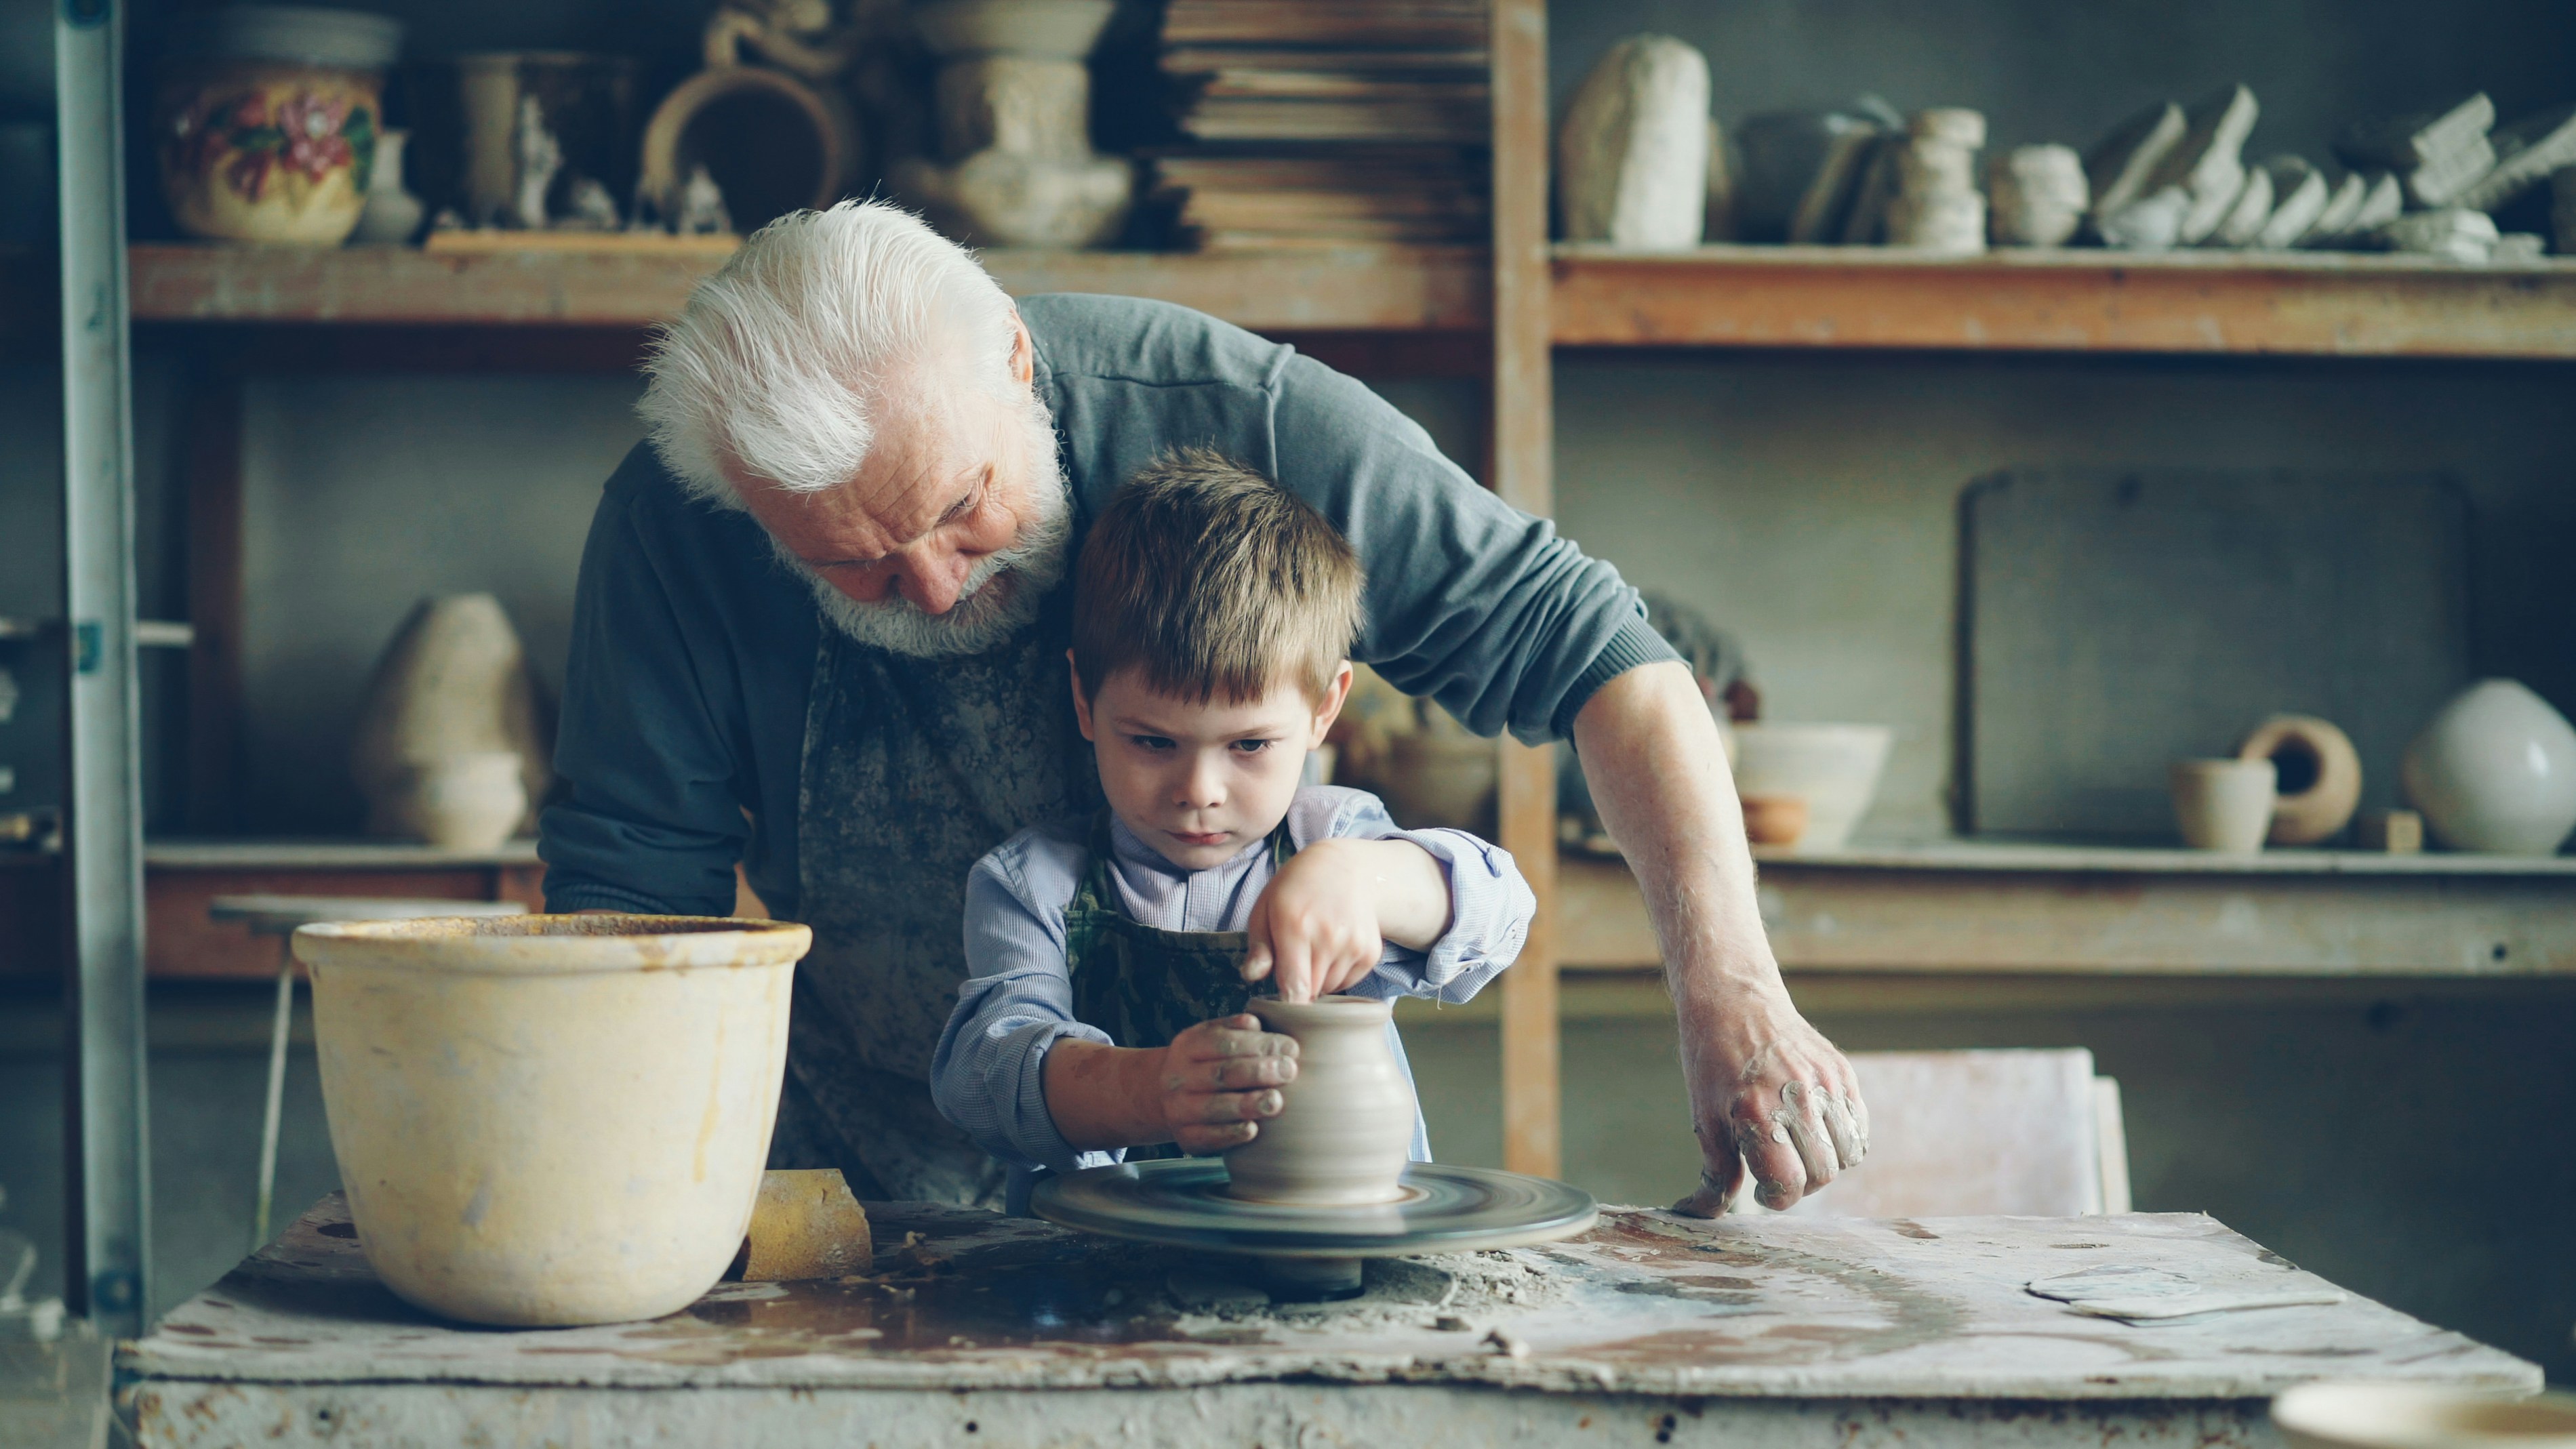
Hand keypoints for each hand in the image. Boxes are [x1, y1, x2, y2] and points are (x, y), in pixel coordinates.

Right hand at [1155, 1015, 1299, 1153]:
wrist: (1169, 1097)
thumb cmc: (1209, 1064)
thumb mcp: (1216, 1036)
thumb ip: (1241, 1027)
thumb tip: (1260, 1021)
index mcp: (1188, 1044)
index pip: (1225, 1041)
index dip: (1260, 1044)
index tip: (1291, 1048)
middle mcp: (1179, 1076)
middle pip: (1222, 1073)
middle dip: (1259, 1071)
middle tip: (1289, 1071)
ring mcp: (1179, 1108)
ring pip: (1214, 1107)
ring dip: (1248, 1104)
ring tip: (1276, 1102)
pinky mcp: (1186, 1137)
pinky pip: (1208, 1137)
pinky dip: (1231, 1133)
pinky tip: (1253, 1129)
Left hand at [1241, 840, 1400, 1002]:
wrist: (1344, 869)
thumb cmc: (1295, 890)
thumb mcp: (1265, 909)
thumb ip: (1258, 948)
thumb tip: (1252, 977)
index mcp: (1295, 927)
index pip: (1295, 989)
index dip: (1286, 1003)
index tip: (1279, 1002)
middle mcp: (1329, 937)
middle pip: (1310, 992)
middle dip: (1298, 985)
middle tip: (1293, 960)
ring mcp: (1354, 945)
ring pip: (1329, 988)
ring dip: (1317, 980)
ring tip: (1314, 949)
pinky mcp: (1371, 952)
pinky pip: (1348, 981)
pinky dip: (1336, 974)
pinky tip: (1332, 948)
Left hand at [1670, 983, 1868, 1215]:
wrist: (1734, 1002)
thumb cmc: (1712, 1065)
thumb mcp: (1705, 1119)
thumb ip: (1715, 1174)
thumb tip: (1699, 1216)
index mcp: (1757, 1111)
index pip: (1789, 1184)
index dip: (1776, 1198)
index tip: (1762, 1191)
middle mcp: (1797, 1097)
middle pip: (1822, 1174)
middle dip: (1800, 1184)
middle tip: (1778, 1168)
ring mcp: (1826, 1083)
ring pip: (1848, 1155)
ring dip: (1825, 1163)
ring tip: (1798, 1148)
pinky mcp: (1843, 1072)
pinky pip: (1859, 1127)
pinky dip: (1843, 1139)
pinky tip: (1815, 1130)